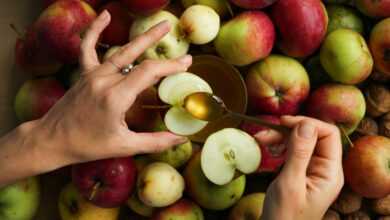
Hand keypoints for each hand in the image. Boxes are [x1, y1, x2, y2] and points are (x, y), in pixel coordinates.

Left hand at [33, 11, 189, 170]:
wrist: (52, 140)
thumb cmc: (87, 145)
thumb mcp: (124, 146)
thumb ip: (155, 142)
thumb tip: (180, 138)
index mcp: (116, 97)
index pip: (149, 72)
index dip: (170, 66)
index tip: (186, 63)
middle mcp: (104, 80)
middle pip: (135, 55)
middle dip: (156, 41)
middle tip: (172, 31)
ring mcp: (92, 75)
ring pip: (120, 51)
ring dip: (140, 37)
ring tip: (158, 25)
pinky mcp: (83, 74)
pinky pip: (88, 48)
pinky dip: (95, 31)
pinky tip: (105, 16)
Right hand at [256, 116, 343, 219]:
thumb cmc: (284, 216)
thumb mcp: (290, 182)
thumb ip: (299, 153)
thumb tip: (305, 124)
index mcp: (330, 172)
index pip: (328, 134)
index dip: (307, 124)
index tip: (284, 123)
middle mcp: (324, 169)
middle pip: (313, 136)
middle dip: (289, 130)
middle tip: (266, 133)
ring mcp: (313, 171)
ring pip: (301, 142)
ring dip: (281, 137)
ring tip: (262, 140)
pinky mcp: (301, 173)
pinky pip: (293, 152)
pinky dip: (280, 147)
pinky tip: (268, 150)